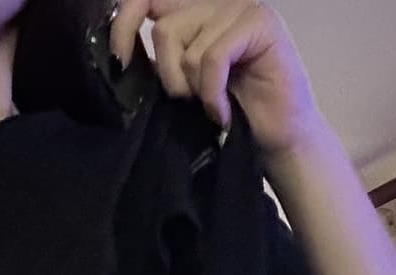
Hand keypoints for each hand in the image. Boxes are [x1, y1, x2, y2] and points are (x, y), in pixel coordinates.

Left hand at [109, 1, 321, 157]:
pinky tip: (223, 111)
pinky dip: (213, 93)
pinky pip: (212, 56)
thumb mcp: (181, 88)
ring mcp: (238, 8)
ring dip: (195, 89)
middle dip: (169, 77)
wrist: (275, 139)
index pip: (145, 0)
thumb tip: (119, 59)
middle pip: (163, 29)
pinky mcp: (259, 21)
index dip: (124, 25)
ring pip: (188, 46)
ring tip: (214, 106)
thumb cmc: (228, 116)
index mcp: (192, 14)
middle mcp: (213, 3)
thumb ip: (158, 64)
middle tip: (190, 102)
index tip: (119, 63)